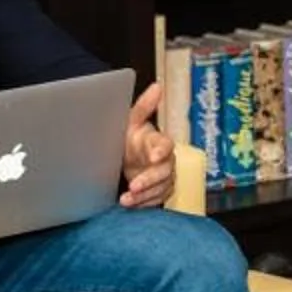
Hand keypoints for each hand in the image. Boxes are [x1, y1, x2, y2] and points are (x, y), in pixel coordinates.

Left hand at [120, 81, 174, 207]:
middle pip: (164, 171)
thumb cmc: (130, 137)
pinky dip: (143, 204)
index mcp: (158, 141)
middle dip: (149, 179)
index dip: (161, 150)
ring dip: (144, 195)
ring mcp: (163, 177)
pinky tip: (130, 205)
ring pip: (160, 189)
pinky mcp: (158, 191)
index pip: (166, 144)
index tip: (154, 156)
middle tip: (134, 184)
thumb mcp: (131, 121)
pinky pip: (155, 200)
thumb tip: (157, 86)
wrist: (126, 156)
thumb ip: (144, 107)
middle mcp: (165, 160)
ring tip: (127, 199)